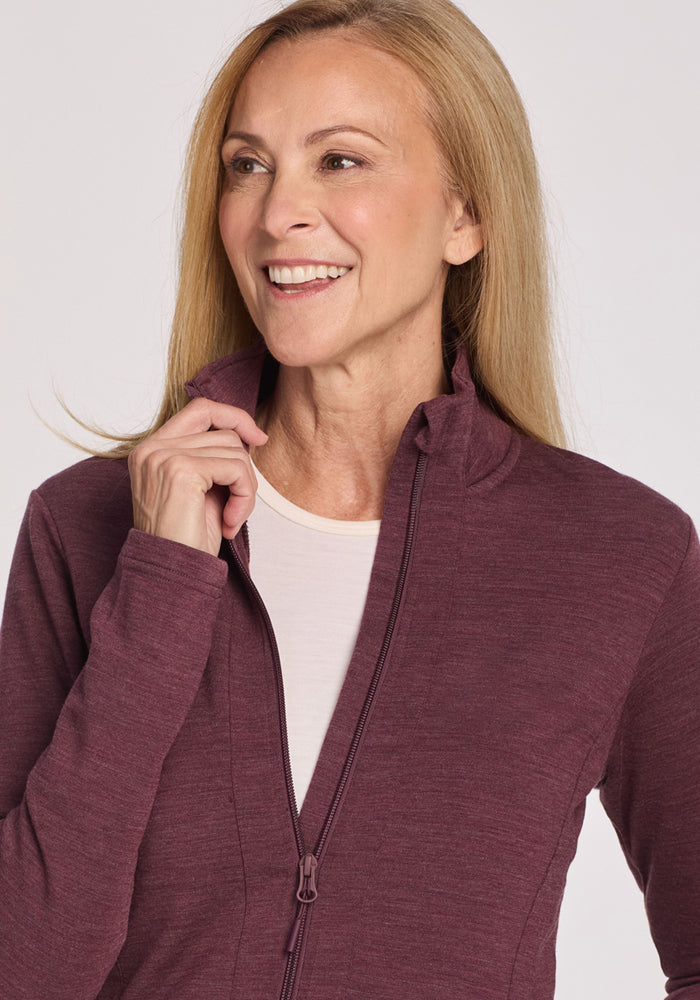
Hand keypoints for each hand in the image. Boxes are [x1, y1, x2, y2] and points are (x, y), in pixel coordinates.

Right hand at [128, 398, 268, 555]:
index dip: (234, 417)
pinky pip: (236, 468)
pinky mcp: (181, 470)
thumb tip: (248, 434)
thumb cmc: (186, 539)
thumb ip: (213, 457)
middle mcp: (152, 448)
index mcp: (152, 449)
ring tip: (232, 518)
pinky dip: (245, 497)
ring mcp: (163, 456)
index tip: (258, 438)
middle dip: (243, 470)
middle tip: (238, 506)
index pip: (200, 408)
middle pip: (224, 432)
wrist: (170, 575)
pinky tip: (230, 523)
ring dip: (246, 488)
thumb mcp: (201, 490)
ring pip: (235, 450)